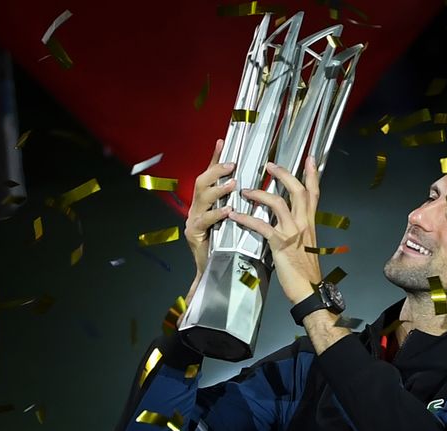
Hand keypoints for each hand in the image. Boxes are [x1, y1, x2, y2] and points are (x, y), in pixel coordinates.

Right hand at [184, 139, 235, 277]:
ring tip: (232, 184)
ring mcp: (193, 221)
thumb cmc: (227, 245)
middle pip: (201, 182)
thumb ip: (239, 204)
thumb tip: (252, 189)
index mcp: (207, 203)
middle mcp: (197, 209)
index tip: (222, 142)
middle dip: (215, 170)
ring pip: (201, 198)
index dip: (215, 159)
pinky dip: (216, 214)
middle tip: (232, 164)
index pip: (210, 176)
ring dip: (217, 189)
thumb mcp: (234, 220)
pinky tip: (227, 210)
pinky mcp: (194, 235)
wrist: (215, 272)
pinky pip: (204, 221)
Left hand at [227, 156, 320, 304]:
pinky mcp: (280, 244)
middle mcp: (304, 223)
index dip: (312, 175)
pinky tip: (235, 215)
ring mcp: (293, 232)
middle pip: (298, 190)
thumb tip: (286, 220)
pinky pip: (262, 225)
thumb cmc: (305, 269)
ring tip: (245, 190)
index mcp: (310, 222)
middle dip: (284, 174)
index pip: (314, 193)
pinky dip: (246, 218)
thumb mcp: (306, 243)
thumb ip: (297, 229)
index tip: (310, 159)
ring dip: (260, 193)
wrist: (309, 289)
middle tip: (270, 165)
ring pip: (279, 203)